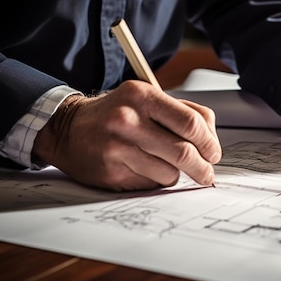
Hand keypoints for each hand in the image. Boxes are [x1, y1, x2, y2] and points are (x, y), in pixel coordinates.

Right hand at [33, 80, 220, 190]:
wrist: (67, 128)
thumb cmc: (116, 113)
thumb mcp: (147, 98)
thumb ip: (183, 112)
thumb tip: (212, 141)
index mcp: (143, 96)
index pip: (191, 123)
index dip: (209, 143)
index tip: (213, 153)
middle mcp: (129, 120)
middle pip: (184, 152)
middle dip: (202, 167)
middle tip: (206, 173)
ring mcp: (118, 147)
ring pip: (169, 173)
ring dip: (175, 174)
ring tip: (166, 166)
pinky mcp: (111, 172)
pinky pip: (150, 184)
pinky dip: (155, 181)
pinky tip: (143, 170)